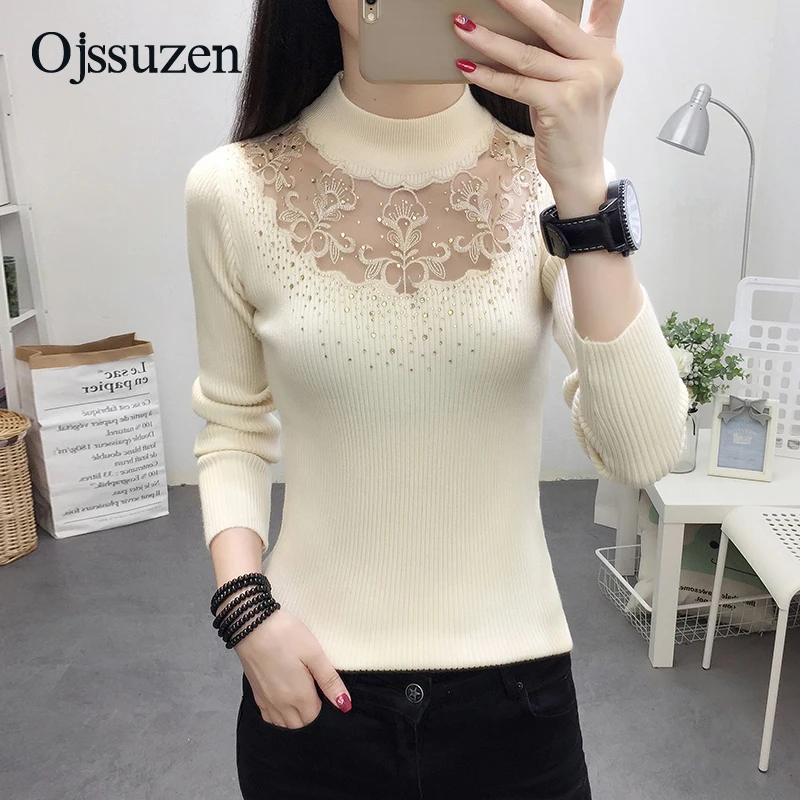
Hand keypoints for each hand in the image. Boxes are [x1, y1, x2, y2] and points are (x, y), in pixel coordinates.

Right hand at [234, 608, 351, 728]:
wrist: (251, 625)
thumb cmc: (286, 635)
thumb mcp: (314, 653)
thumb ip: (329, 681)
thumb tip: (345, 705)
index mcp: (299, 696)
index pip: (315, 717)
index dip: (322, 705)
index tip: (321, 687)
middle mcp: (281, 704)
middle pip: (299, 724)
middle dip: (309, 713)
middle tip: (311, 688)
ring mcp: (266, 700)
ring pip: (283, 723)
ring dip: (293, 716)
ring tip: (299, 693)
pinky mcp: (255, 693)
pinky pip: (269, 716)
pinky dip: (278, 714)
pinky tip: (282, 697)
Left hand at [453, 0, 624, 194]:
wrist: (580, 174)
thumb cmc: (571, 129)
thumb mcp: (578, 84)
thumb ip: (564, 54)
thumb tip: (520, 27)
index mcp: (606, 50)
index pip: (610, 3)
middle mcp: (600, 63)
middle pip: (552, 22)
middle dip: (516, 3)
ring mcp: (582, 84)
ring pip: (526, 55)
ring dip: (488, 40)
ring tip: (461, 26)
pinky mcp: (561, 106)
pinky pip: (516, 85)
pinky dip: (488, 76)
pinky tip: (467, 68)